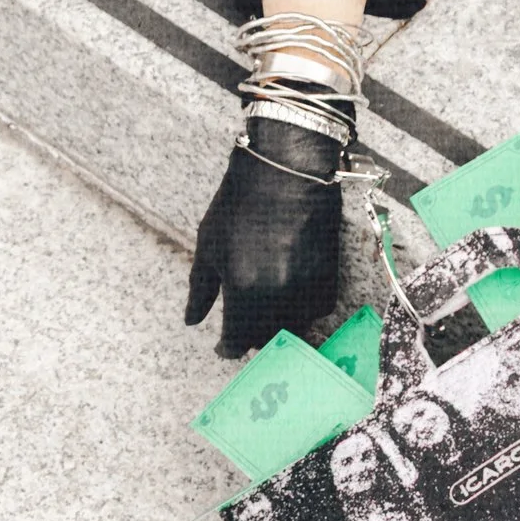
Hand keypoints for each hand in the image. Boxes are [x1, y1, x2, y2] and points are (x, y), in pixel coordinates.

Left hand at [185, 108, 349, 356]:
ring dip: (275, 325)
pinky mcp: (328, 282)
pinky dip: (299, 308)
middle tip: (242, 327)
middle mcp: (277, 300)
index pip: (235, 343)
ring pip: (290, 329)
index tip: (222, 347)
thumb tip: (191, 321)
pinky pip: (312, 311)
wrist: (288, 172)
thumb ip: (199, 290)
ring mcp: (306, 292)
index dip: (226, 348)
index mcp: (243, 292)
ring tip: (264, 306)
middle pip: (264, 342)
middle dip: (250, 339)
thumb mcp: (208, 245)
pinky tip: (286, 288)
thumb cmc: (239, 205)